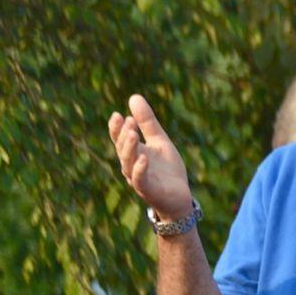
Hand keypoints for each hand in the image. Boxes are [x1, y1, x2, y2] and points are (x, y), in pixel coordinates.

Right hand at [108, 94, 193, 219]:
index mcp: (133, 153)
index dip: (116, 128)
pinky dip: (140, 169)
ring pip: (128, 163)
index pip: (119, 139)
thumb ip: (147, 122)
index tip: (118, 114)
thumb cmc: (167, 170)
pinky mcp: (148, 191)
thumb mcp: (159, 141)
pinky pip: (140, 180)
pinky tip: (144, 158)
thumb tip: (133, 97)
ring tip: (133, 133)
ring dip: (130, 148)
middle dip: (124, 135)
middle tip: (128, 121)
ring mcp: (138, 179)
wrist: (179, 197)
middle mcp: (131, 165)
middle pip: (122, 149)